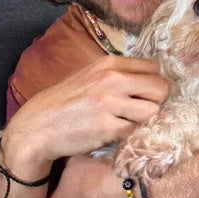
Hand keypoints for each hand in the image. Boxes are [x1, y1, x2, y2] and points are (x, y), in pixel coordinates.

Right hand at [2, 56, 168, 177]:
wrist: (38, 127)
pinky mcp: (107, 127)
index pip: (154, 68)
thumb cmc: (65, 102)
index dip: (152, 84)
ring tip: (128, 123)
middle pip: (161, 88)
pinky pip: (135, 130)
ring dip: (144, 121)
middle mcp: (112, 79)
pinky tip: (115, 133)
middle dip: (155, 102)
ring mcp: (109, 103)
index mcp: (109, 63)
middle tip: (140, 111)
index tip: (142, 95)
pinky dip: (129, 134)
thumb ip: (117, 74)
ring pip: (153, 111)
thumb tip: (149, 79)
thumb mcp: (89, 75)